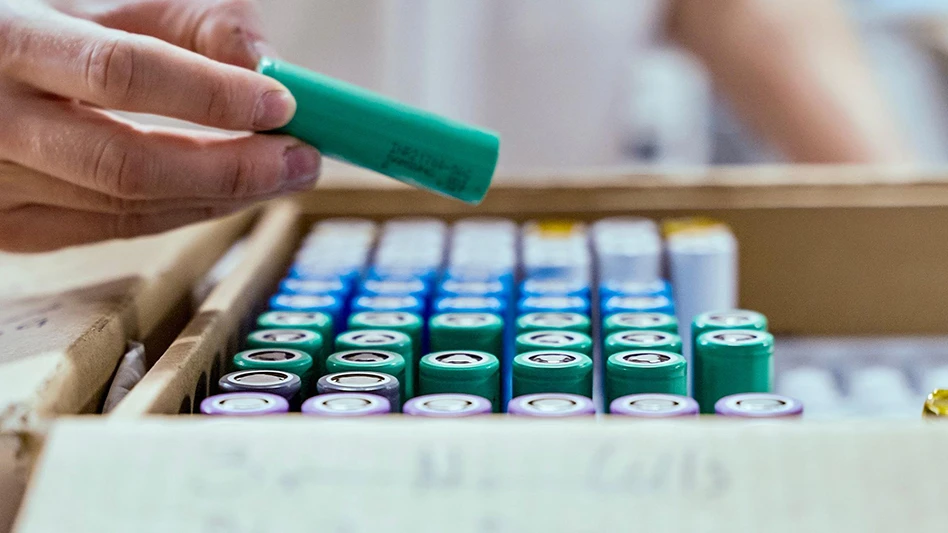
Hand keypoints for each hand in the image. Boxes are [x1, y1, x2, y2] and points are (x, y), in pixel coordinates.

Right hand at [0, 0, 319, 251]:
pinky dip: (182, 212)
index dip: (211, 93)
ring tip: (278, 174)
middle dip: (232, 169)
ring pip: (129, 210)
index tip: (280, 103)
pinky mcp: (10, 228)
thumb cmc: (24, 38)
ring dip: (219, 197)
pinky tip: (223, 193)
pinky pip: (114, 230)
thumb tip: (261, 60)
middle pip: (129, 165)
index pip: (121, 73)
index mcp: (7, 42)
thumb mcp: (89, 3)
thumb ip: (180, 20)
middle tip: (299, 159)